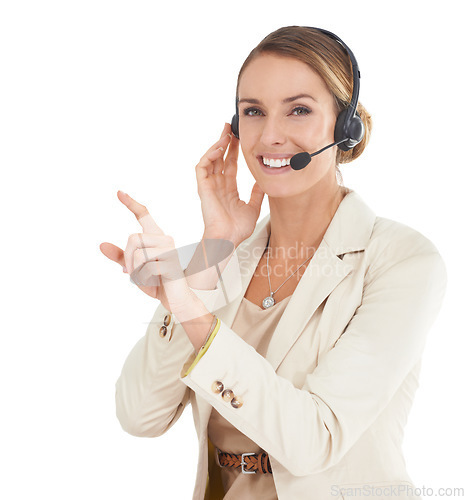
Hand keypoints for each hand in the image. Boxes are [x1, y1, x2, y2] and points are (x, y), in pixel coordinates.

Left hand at [100, 191, 193, 312]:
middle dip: (127, 258)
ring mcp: (169, 250)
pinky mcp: (171, 263)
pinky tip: (154, 282)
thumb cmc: (157, 282)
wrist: (176, 300)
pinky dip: (143, 279)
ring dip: (135, 271)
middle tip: (130, 273)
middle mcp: (165, 239)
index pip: (144, 216)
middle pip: (133, 238)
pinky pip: (145, 268)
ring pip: (138, 253)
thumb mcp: (134, 270)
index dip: (131, 204)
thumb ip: (120, 257)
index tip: (118, 192)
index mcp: (156, 238)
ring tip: (145, 278)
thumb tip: (102, 245)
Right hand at [196, 123, 264, 245]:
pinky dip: (210, 155)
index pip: (231, 165)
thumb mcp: (253, 207)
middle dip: (225, 142)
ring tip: (226, 133)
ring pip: (211, 159)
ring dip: (217, 144)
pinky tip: (219, 147)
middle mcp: (218, 185)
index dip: (234, 151)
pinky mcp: (203, 187)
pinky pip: (203, 167)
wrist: (228, 239)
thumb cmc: (237, 229)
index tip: (240, 138)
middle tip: (231, 127)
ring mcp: (210, 185)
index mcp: (228, 189)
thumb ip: (257, 194)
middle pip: (220, 158)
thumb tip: (263, 182)